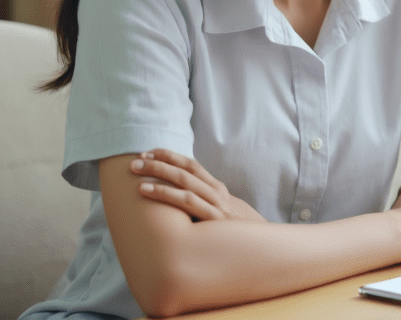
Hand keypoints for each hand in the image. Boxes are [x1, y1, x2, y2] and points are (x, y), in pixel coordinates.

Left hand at [131, 148, 265, 222]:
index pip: (191, 165)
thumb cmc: (239, 234)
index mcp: (218, 189)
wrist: (264, 248)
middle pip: (185, 170)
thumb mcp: (225, 214)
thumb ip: (208, 207)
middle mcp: (217, 193)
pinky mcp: (214, 219)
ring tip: (135, 173)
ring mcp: (216, 205)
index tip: (149, 152)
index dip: (170, 156)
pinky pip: (187, 202)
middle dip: (159, 162)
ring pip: (184, 182)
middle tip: (135, 160)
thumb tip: (185, 206)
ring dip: (158, 174)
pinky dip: (165, 193)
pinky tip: (147, 191)